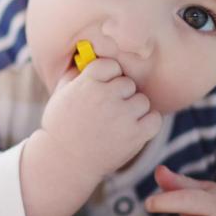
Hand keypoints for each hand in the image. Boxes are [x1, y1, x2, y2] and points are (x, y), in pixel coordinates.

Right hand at [39, 57, 162, 183]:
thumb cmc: (61, 125)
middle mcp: (106, 96)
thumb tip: (91, 53)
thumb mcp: (61, 93)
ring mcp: (122, 116)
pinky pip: (155, 118)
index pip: (111, 65)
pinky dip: (147, 124)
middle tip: (107, 110)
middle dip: (120, 95)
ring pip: (142, 100)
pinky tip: (132, 129)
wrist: (64, 161)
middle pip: (128, 83)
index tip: (100, 91)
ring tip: (117, 122)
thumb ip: (77, 71)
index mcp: (87, 82)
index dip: (107, 78)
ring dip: (133, 110)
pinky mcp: (135, 135)